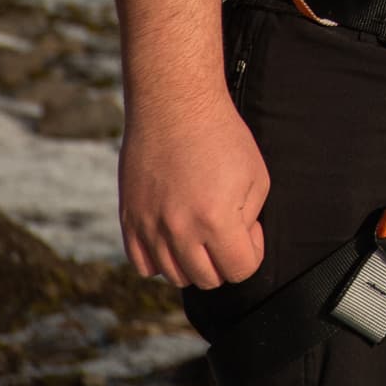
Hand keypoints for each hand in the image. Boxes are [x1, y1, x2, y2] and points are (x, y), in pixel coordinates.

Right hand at [120, 88, 271, 287]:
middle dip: (223, 261)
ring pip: (174, 275)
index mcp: (216, 221)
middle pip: (207, 279)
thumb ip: (251, 219)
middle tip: (226, 230)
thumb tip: (239, 243)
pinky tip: (174, 236)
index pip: (240, 270)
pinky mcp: (129, 220)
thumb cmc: (222, 136)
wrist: (174, 107)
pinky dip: (161, 259)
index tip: (249, 231)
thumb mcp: (257, 176)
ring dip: (193, 261)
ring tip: (200, 230)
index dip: (251, 253)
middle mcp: (179, 231)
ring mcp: (150, 228)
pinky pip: (143, 264)